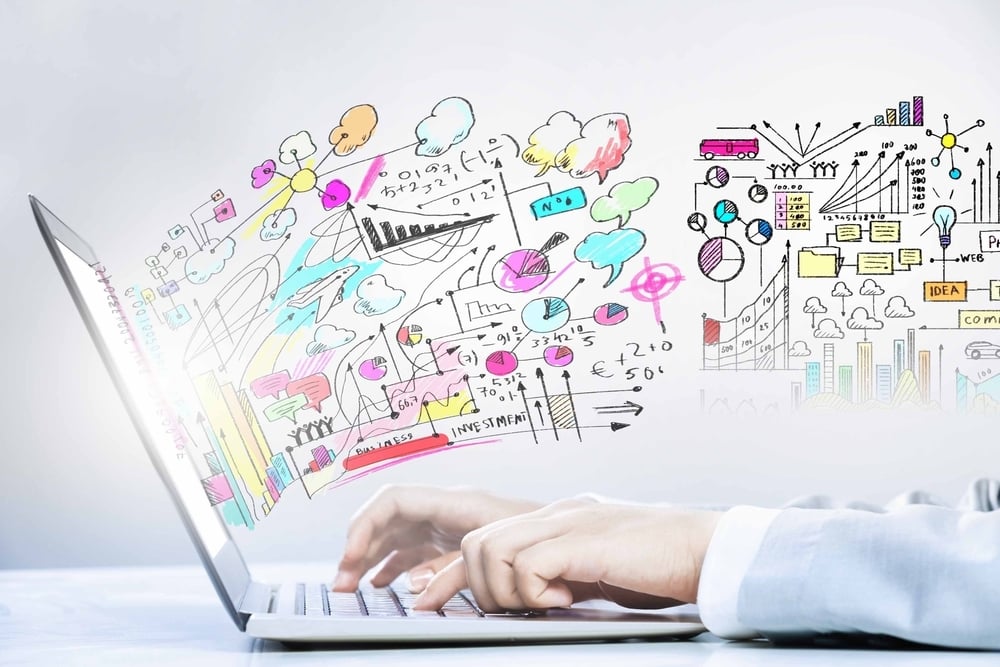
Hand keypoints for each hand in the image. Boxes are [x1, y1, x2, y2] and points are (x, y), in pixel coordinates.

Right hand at [332, 484, 541, 592]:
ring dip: (372, 559)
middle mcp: (447, 509)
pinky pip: (415, 551)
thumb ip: (456, 570)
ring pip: (397, 536)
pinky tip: (386, 587)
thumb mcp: (499, 552)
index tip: (352, 558)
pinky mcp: (455, 542)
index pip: (393, 500)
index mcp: (455, 503)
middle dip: (359, 547)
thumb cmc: (544, 537)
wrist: (575, 537)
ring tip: (353, 587)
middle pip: (388, 519)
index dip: (366, 525)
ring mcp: (449, 524)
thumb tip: (416, 589)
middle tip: (341, 583)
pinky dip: (395, 567)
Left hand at [413, 499, 721, 612]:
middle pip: (476, 541)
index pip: (483, 538)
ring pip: (491, 548)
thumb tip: (526, 599)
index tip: (430, 599)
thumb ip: (556, 574)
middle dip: (482, 586)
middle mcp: (552, 514)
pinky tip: (565, 598)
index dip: (451, 573)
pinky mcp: (582, 539)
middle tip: (522, 607)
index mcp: (553, 519)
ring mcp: (566, 522)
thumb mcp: (590, 570)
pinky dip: (536, 590)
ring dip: (508, 588)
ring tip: (545, 603)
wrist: (702, 550)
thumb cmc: (655, 565)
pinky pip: (527, 562)